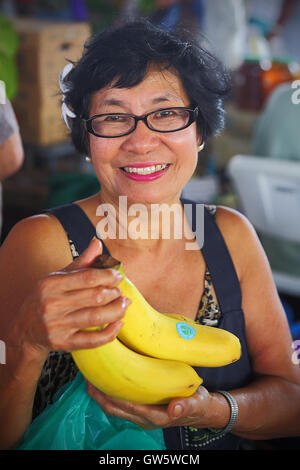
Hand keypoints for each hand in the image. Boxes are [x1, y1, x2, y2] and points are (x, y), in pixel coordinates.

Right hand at [14, 237, 129, 356]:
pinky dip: (110, 332)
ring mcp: (57, 325)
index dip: (108, 276)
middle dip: (114, 293)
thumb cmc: (46, 298)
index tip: (118, 276)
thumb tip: (97, 242)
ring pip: (96, 318)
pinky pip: (92, 340)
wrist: (24, 329)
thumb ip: (81, 262)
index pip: (87, 277)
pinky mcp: (62, 343)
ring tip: (124, 305)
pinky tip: (119, 323)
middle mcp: (52, 304)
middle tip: (120, 292)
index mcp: (51, 284)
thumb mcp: (58, 277)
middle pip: (95, 297)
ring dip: (117, 310)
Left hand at [86, 382, 215, 429]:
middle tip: (88, 377)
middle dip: (100, 396)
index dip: (113, 397)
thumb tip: (175, 409)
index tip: (100, 383)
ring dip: (101, 395)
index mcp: (155, 416)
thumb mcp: (196, 403)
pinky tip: (105, 379)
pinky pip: (119, 404)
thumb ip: (186, 406)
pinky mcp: (139, 409)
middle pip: (115, 409)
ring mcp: (140, 415)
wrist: (199, 410)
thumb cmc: (197, 404)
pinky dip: (109, 393)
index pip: (129, 407)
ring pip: (114, 408)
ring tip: (90, 378)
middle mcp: (144, 418)